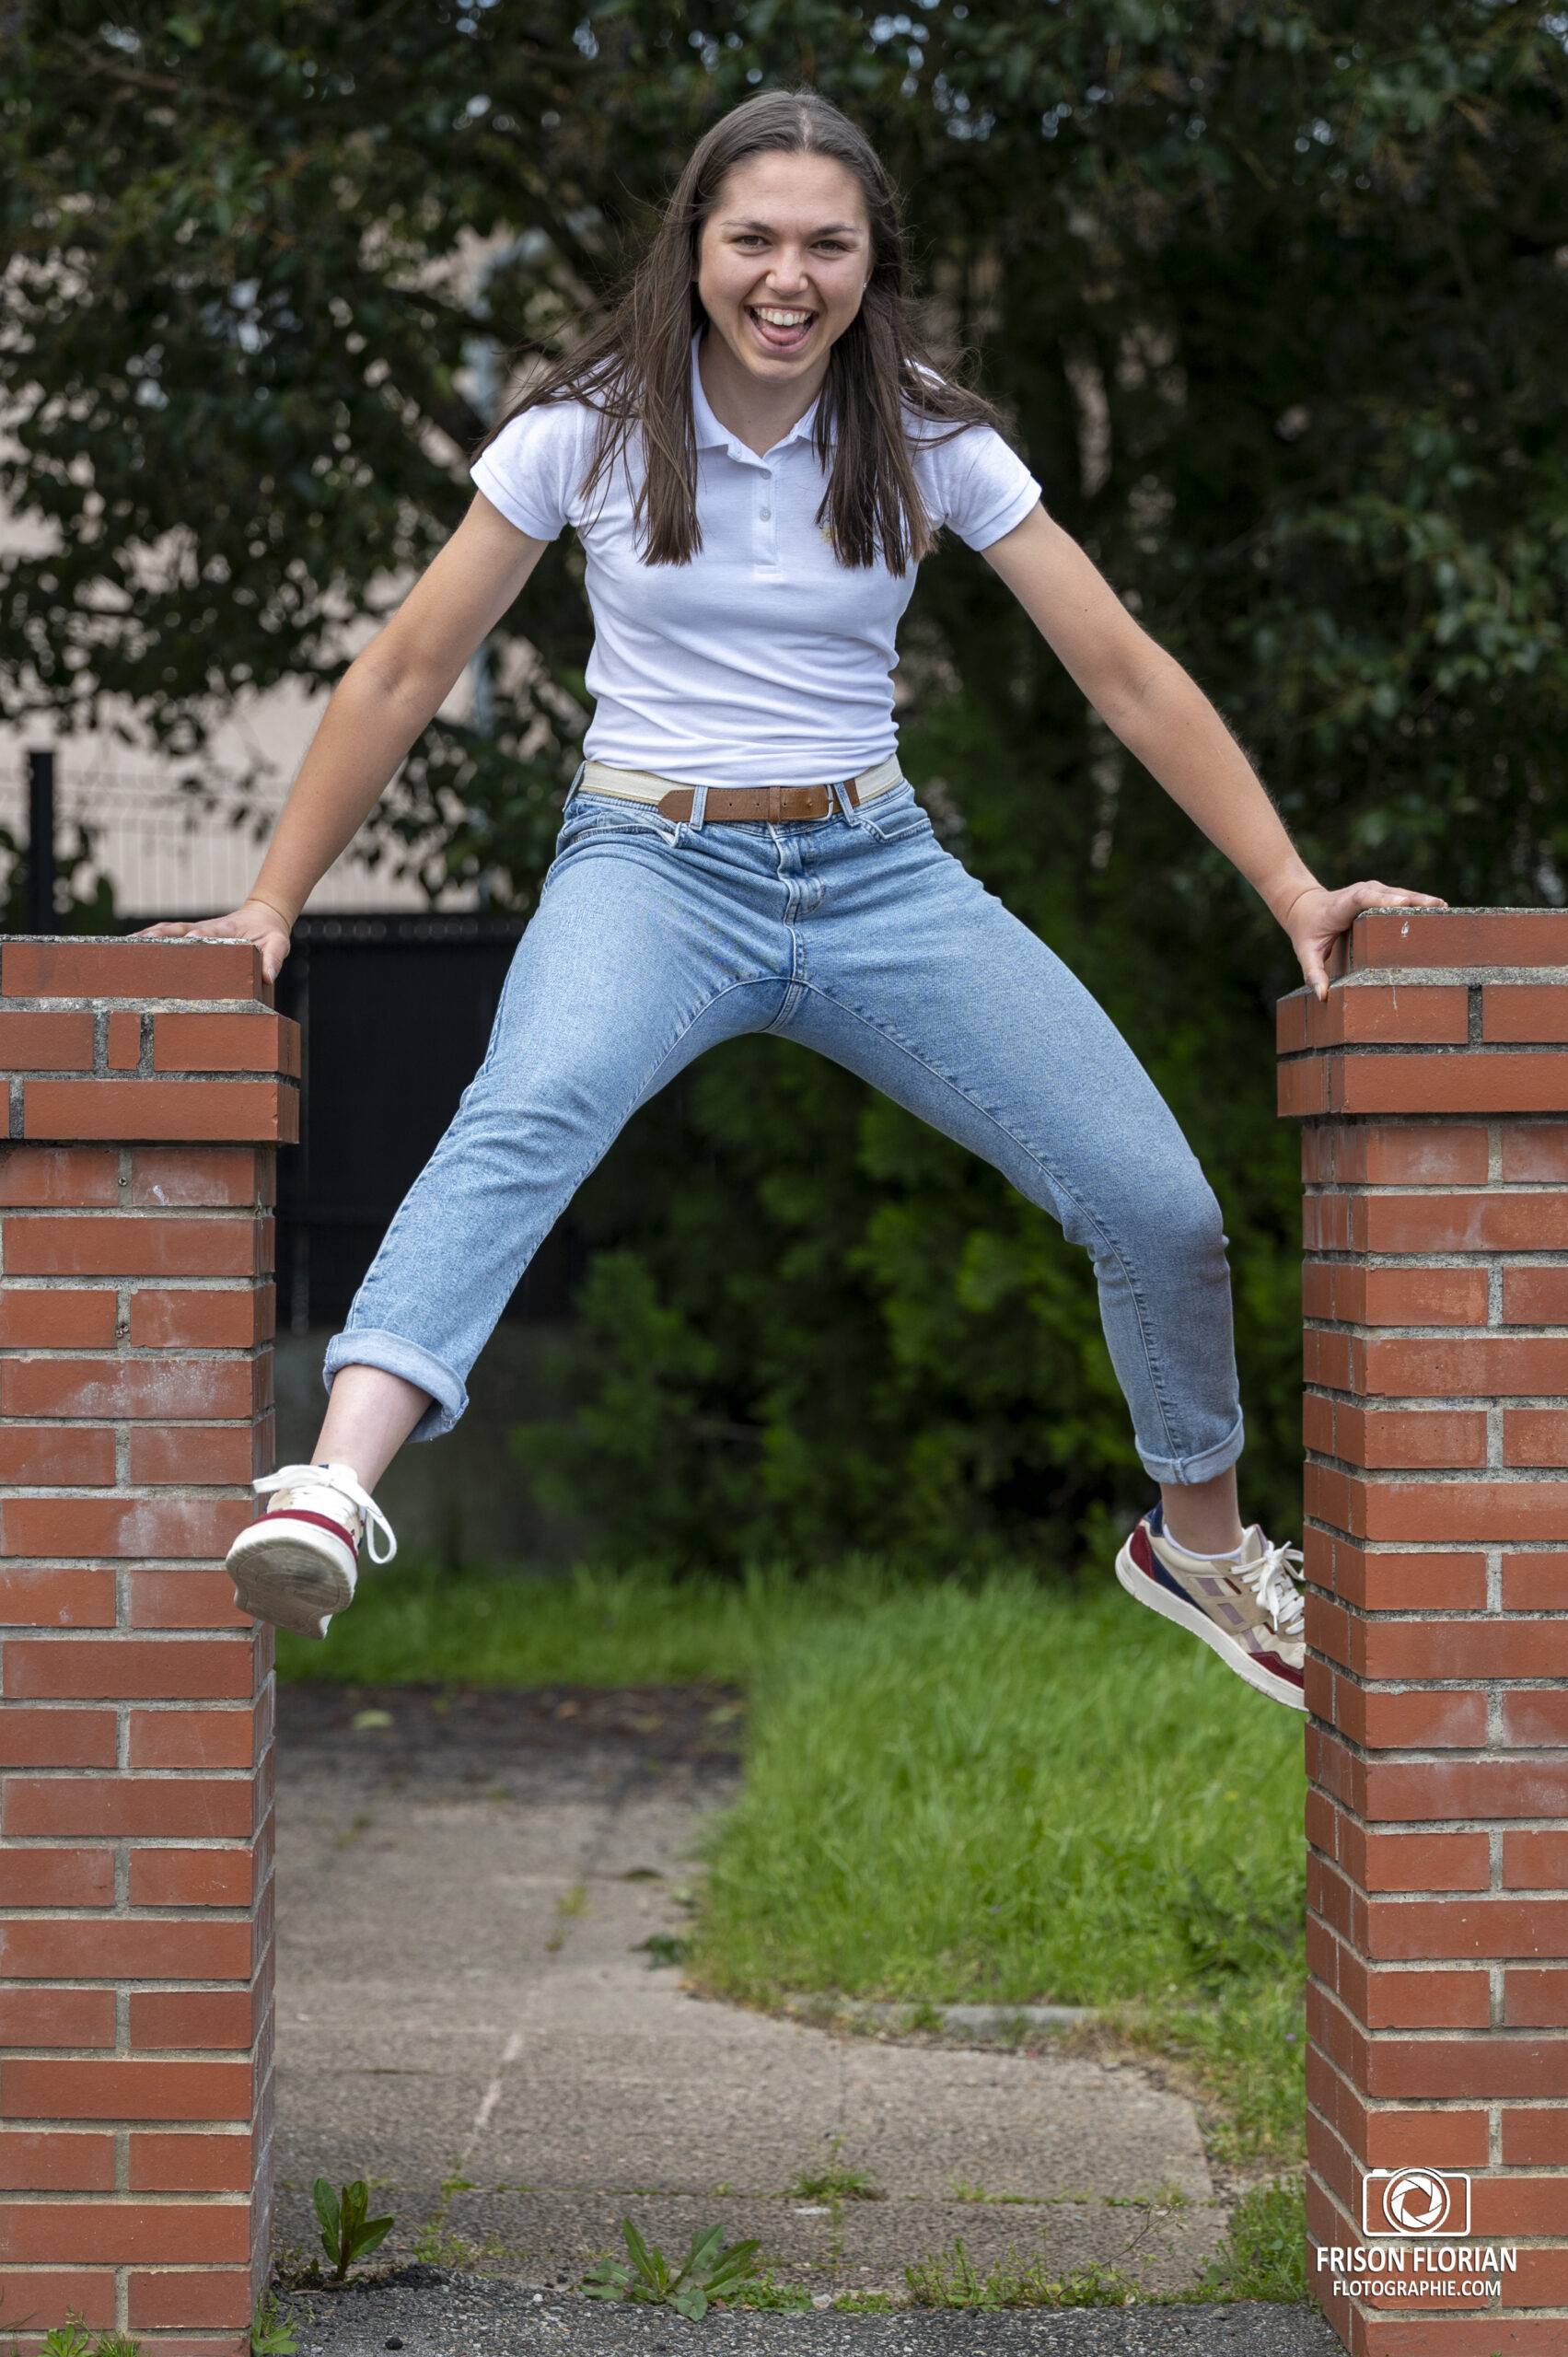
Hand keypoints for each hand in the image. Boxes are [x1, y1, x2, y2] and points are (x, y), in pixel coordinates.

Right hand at [129, 898, 292, 985]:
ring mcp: (193, 930)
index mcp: (226, 931)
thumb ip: (274, 958)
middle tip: (136, 949)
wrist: (263, 916)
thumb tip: (268, 977)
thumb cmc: (270, 934)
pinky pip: (164, 935)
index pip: (209, 934)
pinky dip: (145, 940)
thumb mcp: (279, 944)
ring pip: (164, 932)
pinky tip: (126, 950)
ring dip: (144, 939)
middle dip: (157, 939)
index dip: (198, 938)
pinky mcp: (188, 934)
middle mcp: (204, 929)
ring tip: (119, 951)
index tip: (187, 942)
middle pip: (176, 931)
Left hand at [1276, 879, 1448, 1002]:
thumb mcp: (1305, 954)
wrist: (1304, 905)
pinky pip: (1402, 897)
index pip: (1362, 899)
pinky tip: (1440, 909)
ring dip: (1422, 900)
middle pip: (1390, 894)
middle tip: (1438, 908)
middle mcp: (1360, 894)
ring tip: (1446, 909)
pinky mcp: (1382, 894)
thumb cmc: (1307, 932)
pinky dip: (1420, 902)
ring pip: (1400, 893)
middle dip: (1414, 901)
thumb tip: (1322, 996)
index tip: (1403, 903)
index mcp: (1341, 907)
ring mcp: (1373, 891)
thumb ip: (1313, 973)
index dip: (1383, 900)